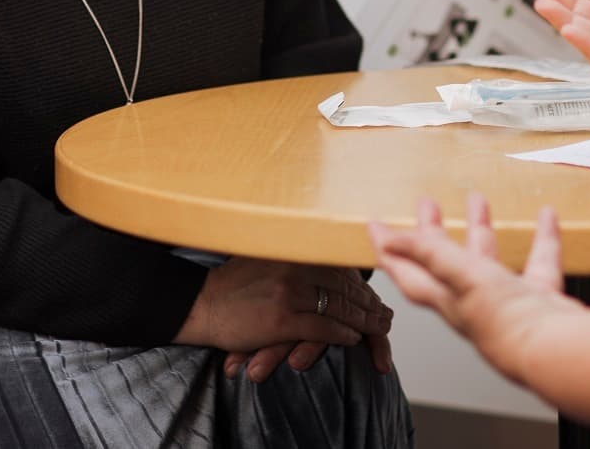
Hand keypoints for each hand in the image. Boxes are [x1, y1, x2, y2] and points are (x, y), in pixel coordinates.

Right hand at [176, 258, 392, 377]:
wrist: (203, 304)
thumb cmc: (234, 286)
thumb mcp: (267, 259)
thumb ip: (296, 259)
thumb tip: (325, 262)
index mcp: (293, 251)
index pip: (338, 266)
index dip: (361, 282)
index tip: (375, 293)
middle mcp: (294, 267)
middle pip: (345, 286)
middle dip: (369, 302)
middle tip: (386, 314)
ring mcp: (289, 293)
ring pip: (339, 306)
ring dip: (364, 319)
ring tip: (379, 327)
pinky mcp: (282, 319)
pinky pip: (324, 327)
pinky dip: (343, 333)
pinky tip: (354, 338)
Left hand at [368, 194, 579, 385]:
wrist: (558, 351)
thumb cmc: (507, 322)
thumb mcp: (461, 277)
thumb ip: (428, 255)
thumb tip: (390, 240)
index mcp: (448, 297)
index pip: (409, 273)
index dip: (390, 252)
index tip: (375, 227)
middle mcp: (473, 300)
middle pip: (446, 262)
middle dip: (435, 232)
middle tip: (427, 204)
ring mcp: (506, 300)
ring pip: (488, 259)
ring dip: (481, 229)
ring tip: (478, 199)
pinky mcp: (538, 298)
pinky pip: (538, 261)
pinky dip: (542, 238)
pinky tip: (546, 217)